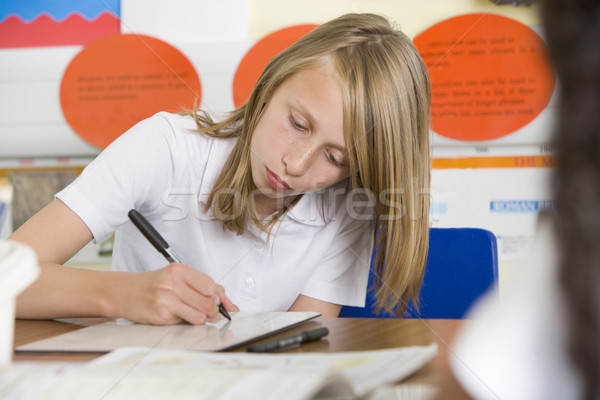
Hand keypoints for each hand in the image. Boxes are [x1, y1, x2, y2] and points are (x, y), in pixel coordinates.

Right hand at [112, 263, 237, 324]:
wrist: (122, 292)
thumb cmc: (150, 286)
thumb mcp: (174, 278)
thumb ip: (199, 286)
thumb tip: (225, 301)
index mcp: (179, 270)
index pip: (211, 285)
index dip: (221, 298)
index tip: (225, 305)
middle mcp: (173, 282)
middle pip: (208, 300)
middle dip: (213, 310)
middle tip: (209, 312)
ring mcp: (166, 298)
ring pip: (201, 314)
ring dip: (202, 318)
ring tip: (193, 315)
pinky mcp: (161, 314)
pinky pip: (186, 322)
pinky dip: (187, 323)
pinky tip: (178, 317)